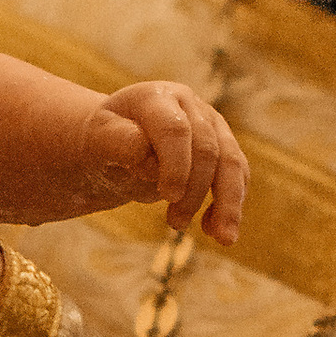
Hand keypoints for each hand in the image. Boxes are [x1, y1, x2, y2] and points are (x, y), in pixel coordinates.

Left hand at [88, 80, 248, 241]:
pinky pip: (237, 175)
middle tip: (175, 224)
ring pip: (232, 162)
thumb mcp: (98, 140)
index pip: (174, 129)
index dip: (176, 164)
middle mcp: (189, 104)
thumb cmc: (105, 141)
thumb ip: (119, 144)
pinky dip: (231, 204)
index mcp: (156, 97)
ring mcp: (210, 123)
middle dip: (195, 190)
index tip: (168, 196)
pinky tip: (214, 231)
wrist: (118, 140)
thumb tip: (149, 162)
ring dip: (228, 203)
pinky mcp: (223, 145)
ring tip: (222, 239)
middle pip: (206, 148)